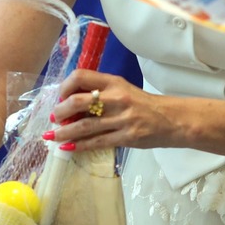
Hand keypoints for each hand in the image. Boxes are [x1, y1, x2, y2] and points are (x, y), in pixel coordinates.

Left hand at [50, 70, 179, 151]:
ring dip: (64, 132)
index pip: (81, 76)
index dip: (65, 86)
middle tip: (54, 118)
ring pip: (85, 126)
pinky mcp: (126, 137)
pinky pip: (97, 142)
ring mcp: (122, 119)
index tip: (61, 97)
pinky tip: (68, 148)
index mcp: (114, 82)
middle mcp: (116, 98)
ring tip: (52, 137)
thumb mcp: (123, 90)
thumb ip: (101, 93)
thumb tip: (70, 104)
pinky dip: (79, 146)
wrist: (172, 120)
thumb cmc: (144, 104)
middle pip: (78, 102)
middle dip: (60, 111)